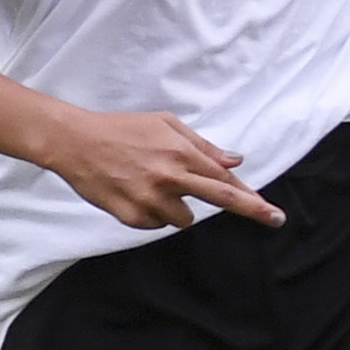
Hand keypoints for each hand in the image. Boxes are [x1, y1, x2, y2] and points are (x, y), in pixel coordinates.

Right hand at [32, 107, 283, 231]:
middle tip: (275, 219)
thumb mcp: (165, 125)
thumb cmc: (122, 129)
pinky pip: (155, 224)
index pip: (225, 180)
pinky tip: (136, 193)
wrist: (74, 142)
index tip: (272, 211)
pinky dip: (152, 213)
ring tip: (154, 186)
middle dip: (252, 209)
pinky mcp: (131, 216)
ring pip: (183, 219)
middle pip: (221, 199)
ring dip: (178, 208)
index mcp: (181, 154)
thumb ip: (202, 146)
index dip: (250, 195)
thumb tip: (235, 162)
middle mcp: (170, 178)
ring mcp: (150, 200)